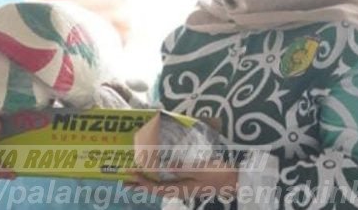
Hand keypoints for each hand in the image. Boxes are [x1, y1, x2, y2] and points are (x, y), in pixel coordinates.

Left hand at [124, 164, 238, 201]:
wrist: (233, 180)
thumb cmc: (218, 173)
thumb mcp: (200, 169)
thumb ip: (182, 167)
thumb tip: (164, 166)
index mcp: (181, 188)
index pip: (156, 187)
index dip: (142, 180)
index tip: (131, 172)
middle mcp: (179, 190)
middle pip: (155, 189)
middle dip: (139, 185)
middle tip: (124, 182)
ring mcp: (183, 187)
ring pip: (160, 186)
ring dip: (146, 183)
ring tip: (134, 179)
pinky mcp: (187, 183)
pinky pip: (168, 183)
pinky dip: (158, 179)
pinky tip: (155, 174)